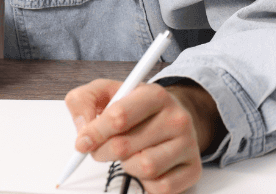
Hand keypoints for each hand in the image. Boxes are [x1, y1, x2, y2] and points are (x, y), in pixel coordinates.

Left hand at [65, 80, 223, 193]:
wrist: (172, 116)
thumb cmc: (135, 107)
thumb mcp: (106, 92)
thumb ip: (83, 100)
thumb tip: (83, 129)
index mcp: (154, 95)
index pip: (118, 116)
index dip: (94, 132)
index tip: (83, 141)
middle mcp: (176, 118)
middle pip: (124, 146)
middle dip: (103, 151)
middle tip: (100, 148)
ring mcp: (188, 145)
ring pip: (144, 168)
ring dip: (126, 166)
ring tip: (128, 154)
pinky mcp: (193, 169)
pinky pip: (160, 187)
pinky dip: (145, 183)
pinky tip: (144, 166)